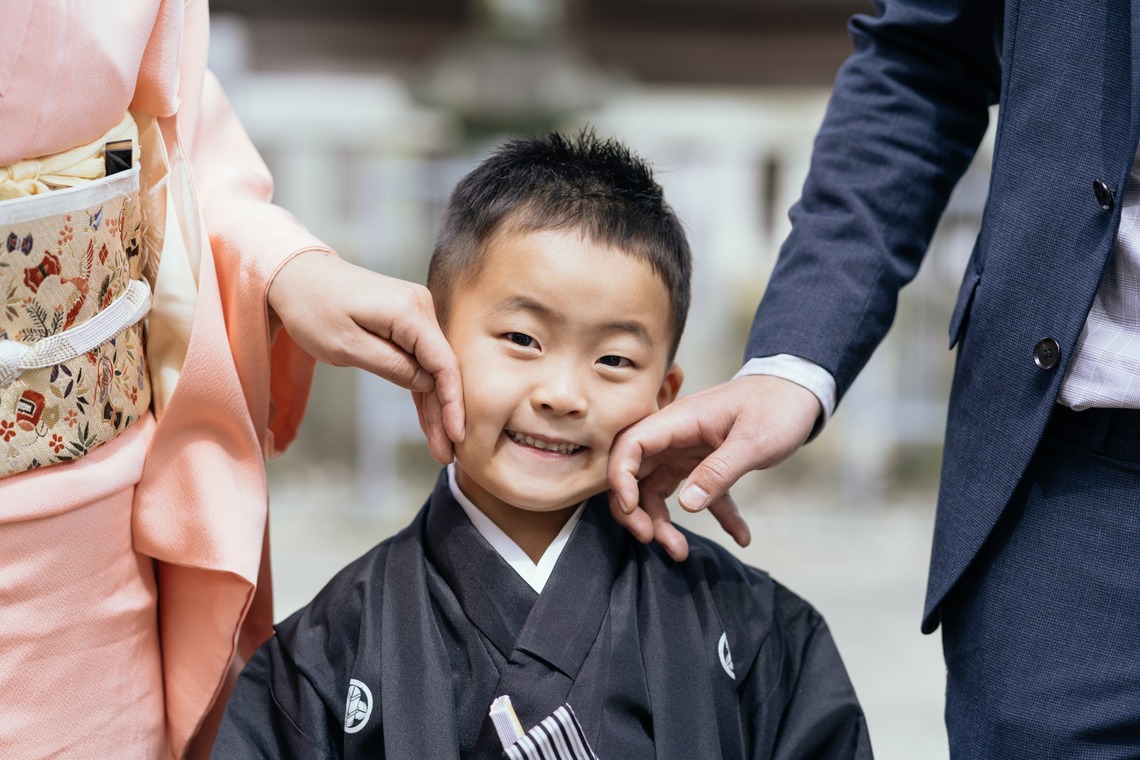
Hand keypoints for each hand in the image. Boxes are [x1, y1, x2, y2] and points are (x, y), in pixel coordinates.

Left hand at [268, 251, 463, 462]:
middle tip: (445, 454)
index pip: (444, 364)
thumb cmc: (312, 307)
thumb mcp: (346, 346)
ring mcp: (414, 312)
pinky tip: (428, 419)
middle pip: (441, 368)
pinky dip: (421, 388)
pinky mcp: (404, 319)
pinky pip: (418, 358)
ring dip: (434, 405)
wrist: (294, 274)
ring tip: (438, 445)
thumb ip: (391, 366)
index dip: (453, 402)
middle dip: (445, 412)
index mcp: (409, 311)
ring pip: (432, 367)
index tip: (456, 436)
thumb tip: (426, 383)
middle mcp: (421, 307)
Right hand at [607, 374, 819, 560]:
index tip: (632, 510)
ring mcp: (687, 450)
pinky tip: (741, 535)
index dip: (620, 478)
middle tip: (651, 539)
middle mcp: (675, 436)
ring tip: (680, 551)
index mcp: (679, 421)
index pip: (630, 445)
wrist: (799, 391)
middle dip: (634, 510)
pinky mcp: (705, 463)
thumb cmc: (778, 406)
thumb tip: (687, 505)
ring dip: (662, 522)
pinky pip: (698, 494)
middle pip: (635, 473)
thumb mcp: (754, 441)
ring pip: (658, 489)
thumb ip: (720, 472)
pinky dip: (716, 516)